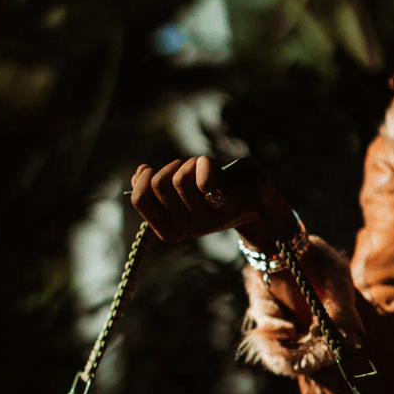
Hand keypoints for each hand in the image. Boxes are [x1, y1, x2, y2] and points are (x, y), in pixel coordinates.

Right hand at [130, 156, 297, 251]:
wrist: (254, 199)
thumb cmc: (214, 188)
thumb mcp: (181, 186)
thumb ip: (155, 182)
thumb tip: (140, 172)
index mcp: (169, 228)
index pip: (139, 200)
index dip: (142, 179)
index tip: (152, 170)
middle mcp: (184, 230)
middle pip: (159, 184)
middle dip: (172, 166)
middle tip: (188, 167)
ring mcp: (203, 223)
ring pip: (179, 180)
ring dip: (191, 163)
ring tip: (204, 169)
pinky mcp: (221, 212)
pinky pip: (202, 181)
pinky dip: (205, 166)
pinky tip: (212, 170)